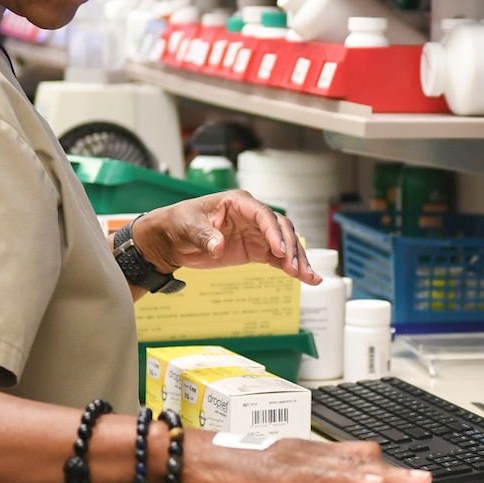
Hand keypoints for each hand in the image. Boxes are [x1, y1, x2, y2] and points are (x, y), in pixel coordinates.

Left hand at [134, 189, 316, 284]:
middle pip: (281, 229)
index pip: (263, 215)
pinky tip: (306, 279)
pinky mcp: (257, 250)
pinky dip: (292, 268)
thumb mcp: (189, 227)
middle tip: (294, 269)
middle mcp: (253, 216)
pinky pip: (279, 258)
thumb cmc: (181, 223)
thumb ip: (205, 236)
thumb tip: (217, 247)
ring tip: (309, 278)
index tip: (280, 251)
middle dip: (291, 249)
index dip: (274, 232)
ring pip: (285, 244)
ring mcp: (257, 233)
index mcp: (238, 203)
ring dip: (298, 260)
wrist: (174, 238)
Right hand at [177, 430, 433, 482]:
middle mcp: (311, 452)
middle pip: (367, 462)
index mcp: (310, 459)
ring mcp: (299, 457)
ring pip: (354, 463)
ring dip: (388, 478)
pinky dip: (350, 477)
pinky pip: (324, 473)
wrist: (193, 459)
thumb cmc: (227, 473)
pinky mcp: (283, 469)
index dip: (389, 480)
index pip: (360, 465)